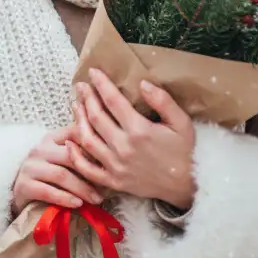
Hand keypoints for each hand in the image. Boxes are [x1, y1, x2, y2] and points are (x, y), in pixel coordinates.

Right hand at [11, 126, 105, 214]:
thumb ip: (80, 151)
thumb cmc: (48, 174)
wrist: (21, 192)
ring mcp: (30, 167)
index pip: (75, 133)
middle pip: (70, 156)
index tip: (112, 158)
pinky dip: (65, 198)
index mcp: (51, 138)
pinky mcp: (24, 186)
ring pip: (61, 175)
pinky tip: (78, 204)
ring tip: (97, 199)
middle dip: (91, 171)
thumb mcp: (62, 159)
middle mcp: (39, 149)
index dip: (94, 145)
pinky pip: (48, 191)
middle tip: (108, 185)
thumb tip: (112, 152)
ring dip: (82, 188)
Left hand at [68, 69, 195, 209]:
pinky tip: (70, 141)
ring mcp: (116, 166)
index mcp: (139, 130)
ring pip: (87, 139)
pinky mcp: (114, 181)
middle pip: (96, 117)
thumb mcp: (182, 122)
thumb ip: (163, 101)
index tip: (93, 72)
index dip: (101, 84)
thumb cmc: (184, 151)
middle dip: (86, 98)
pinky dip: (75, 156)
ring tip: (76, 105)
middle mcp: (124, 147)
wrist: (187, 185)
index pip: (113, 100)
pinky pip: (88, 169)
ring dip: (78, 120)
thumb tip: (143, 83)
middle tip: (81, 85)